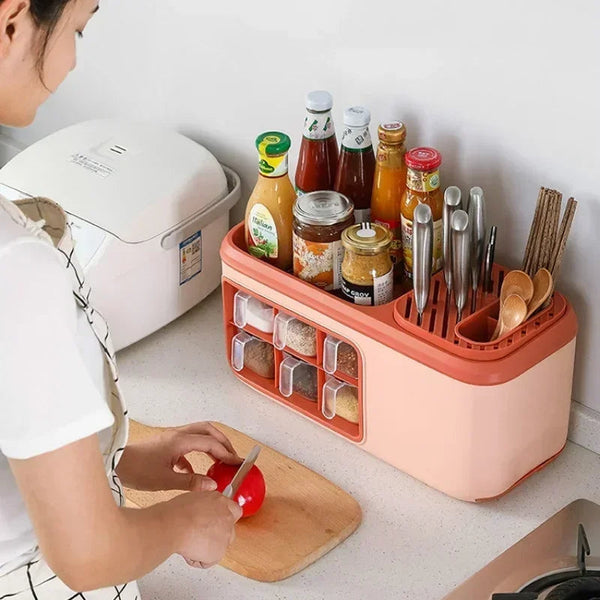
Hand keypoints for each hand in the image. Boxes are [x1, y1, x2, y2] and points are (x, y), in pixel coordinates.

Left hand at [116, 422, 241, 491]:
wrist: (115, 465)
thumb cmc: (137, 470)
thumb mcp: (165, 480)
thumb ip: (191, 482)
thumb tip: (213, 485)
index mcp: (179, 440)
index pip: (210, 442)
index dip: (226, 452)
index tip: (236, 462)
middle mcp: (177, 434)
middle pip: (208, 430)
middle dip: (223, 442)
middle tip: (232, 456)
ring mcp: (171, 438)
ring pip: (198, 434)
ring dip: (211, 444)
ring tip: (220, 460)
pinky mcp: (166, 445)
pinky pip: (188, 444)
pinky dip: (196, 453)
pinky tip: (194, 470)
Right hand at [168, 490, 242, 567]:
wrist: (175, 525)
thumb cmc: (177, 512)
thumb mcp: (194, 498)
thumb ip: (205, 504)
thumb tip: (203, 506)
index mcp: (220, 500)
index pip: (233, 510)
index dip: (223, 518)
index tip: (214, 523)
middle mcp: (226, 516)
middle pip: (229, 529)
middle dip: (217, 535)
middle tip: (201, 536)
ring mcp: (226, 533)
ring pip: (219, 546)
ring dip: (207, 547)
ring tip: (191, 543)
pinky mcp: (220, 551)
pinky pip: (208, 561)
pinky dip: (198, 560)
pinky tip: (188, 551)